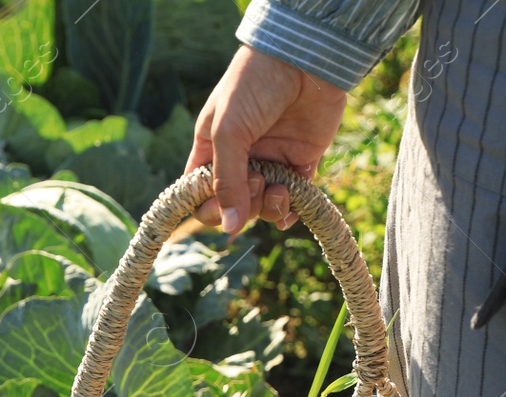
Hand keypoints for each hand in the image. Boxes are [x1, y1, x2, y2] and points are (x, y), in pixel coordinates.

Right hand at [186, 47, 347, 232]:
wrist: (304, 60)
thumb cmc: (254, 86)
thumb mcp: (228, 131)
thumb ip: (227, 181)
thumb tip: (230, 228)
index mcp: (212, 148)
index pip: (201, 193)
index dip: (208, 207)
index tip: (218, 205)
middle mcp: (240, 158)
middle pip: (234, 204)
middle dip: (245, 203)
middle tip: (259, 178)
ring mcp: (271, 160)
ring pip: (264, 206)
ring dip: (270, 207)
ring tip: (279, 188)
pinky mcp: (301, 161)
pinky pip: (294, 198)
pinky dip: (291, 210)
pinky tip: (290, 209)